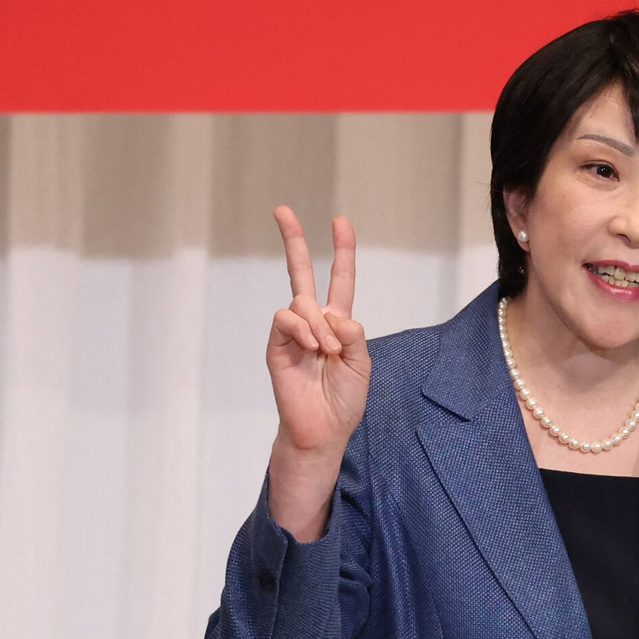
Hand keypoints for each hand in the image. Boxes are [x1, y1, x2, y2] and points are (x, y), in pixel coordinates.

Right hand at [267, 206, 370, 458]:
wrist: (322, 429)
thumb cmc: (344, 400)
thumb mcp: (362, 363)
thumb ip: (353, 334)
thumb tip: (331, 313)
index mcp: (339, 323)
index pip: (339, 279)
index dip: (342, 251)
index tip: (341, 222)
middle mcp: (314, 322)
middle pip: (302, 272)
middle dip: (293, 240)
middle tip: (282, 210)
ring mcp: (293, 332)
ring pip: (302, 302)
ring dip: (320, 325)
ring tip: (326, 352)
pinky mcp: (277, 345)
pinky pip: (286, 319)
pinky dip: (304, 329)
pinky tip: (313, 348)